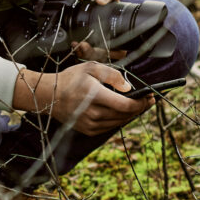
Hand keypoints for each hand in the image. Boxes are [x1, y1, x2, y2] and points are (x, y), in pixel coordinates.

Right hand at [11, 62, 152, 135]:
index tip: (149, 97)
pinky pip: (110, 126)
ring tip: (138, 105)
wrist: (50, 95)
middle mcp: (92, 113)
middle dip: (139, 107)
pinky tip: (123, 111)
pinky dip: (119, 119)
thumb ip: (112, 75)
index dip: (140, 103)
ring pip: (119, 122)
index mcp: (94, 95)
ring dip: (131, 114)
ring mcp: (90, 124)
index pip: (124, 105)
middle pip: (125, 115)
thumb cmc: (71, 79)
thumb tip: (129, 87)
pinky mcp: (89, 130)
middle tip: (148, 100)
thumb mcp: (91, 68)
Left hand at [73, 0, 126, 60]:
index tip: (96, 45)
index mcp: (122, 34)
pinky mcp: (88, 40)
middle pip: (103, 56)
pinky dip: (78, 49)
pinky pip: (84, 50)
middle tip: (82, 45)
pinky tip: (74, 44)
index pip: (117, 51)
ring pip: (93, 56)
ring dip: (83, 53)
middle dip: (91, 54)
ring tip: (76, 44)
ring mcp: (99, 42)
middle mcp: (111, 41)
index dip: (107, 52)